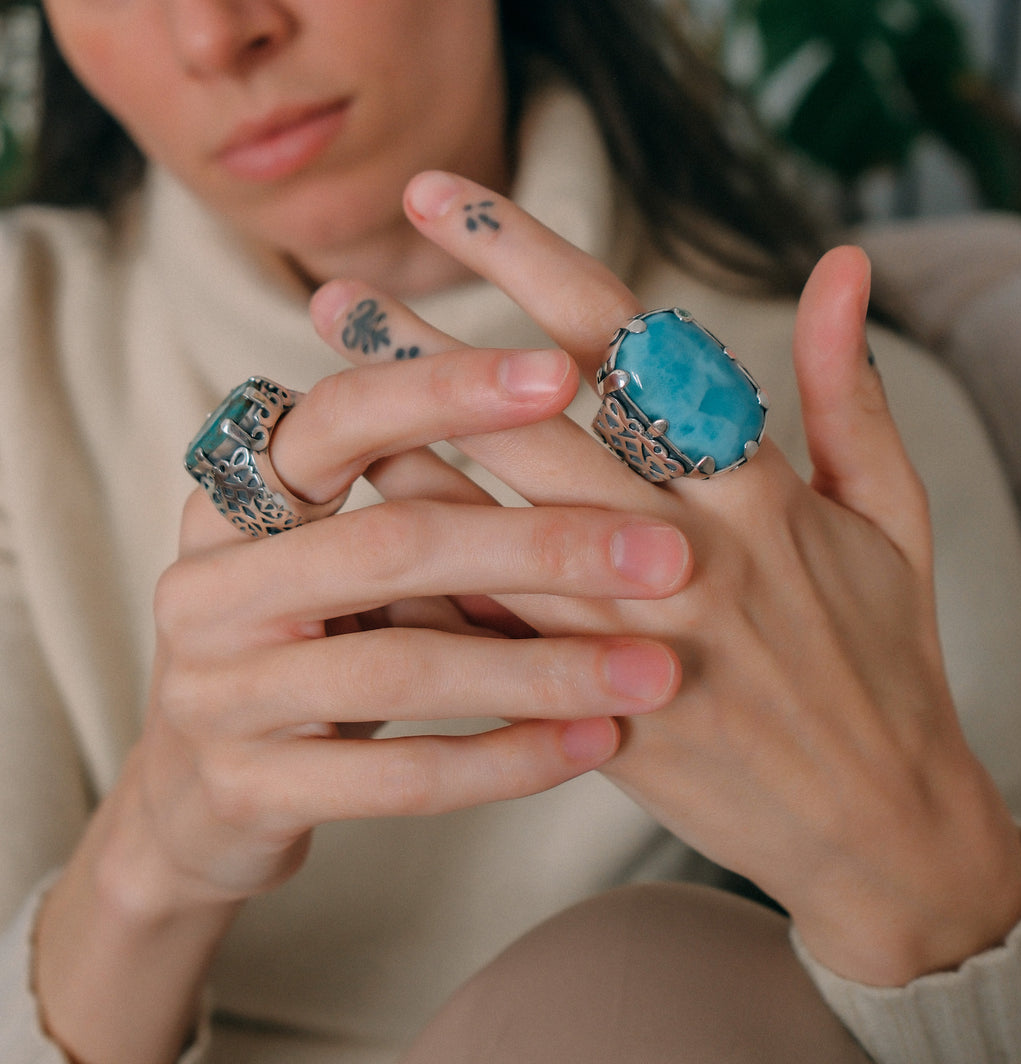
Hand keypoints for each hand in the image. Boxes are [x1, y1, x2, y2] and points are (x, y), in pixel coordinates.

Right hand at [120, 340, 689, 913]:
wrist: (204, 796)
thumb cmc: (311, 643)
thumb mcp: (346, 557)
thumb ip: (422, 494)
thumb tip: (576, 401)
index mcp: (236, 497)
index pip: (341, 417)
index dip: (447, 389)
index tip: (563, 372)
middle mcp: (208, 583)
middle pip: (390, 542)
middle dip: (539, 545)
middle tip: (667, 558)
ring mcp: (215, 692)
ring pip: (401, 666)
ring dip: (542, 668)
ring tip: (656, 670)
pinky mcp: (243, 791)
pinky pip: (397, 777)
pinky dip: (505, 759)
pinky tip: (593, 744)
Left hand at [310, 169, 1020, 986]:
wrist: (879, 828)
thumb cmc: (886, 656)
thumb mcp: (894, 516)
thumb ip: (851, 389)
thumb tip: (843, 262)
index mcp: (756, 486)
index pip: (624, 340)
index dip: (525, 255)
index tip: (441, 196)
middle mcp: (685, 551)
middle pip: (528, 425)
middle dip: (424, 351)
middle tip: (335, 294)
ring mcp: (632, 637)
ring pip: (488, 525)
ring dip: (399, 450)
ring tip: (317, 394)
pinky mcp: (595, 708)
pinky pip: (491, 636)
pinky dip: (423, 579)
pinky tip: (350, 534)